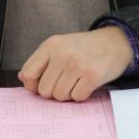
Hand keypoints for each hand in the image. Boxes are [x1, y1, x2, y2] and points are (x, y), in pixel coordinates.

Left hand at [18, 27, 132, 101]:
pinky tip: (86, 84)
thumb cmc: (85, 47)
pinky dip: (81, 95)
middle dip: (54, 91)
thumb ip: (42, 61)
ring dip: (68, 94)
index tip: (41, 86)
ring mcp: (77, 65)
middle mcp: (62, 54)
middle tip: (65, 83)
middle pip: (44, 90)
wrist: (115, 41)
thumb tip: (23, 78)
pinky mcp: (92, 76)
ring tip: (76, 82)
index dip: (33, 86)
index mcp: (51, 45)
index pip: (29, 73)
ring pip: (60, 96)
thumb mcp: (60, 46)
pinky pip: (77, 97)